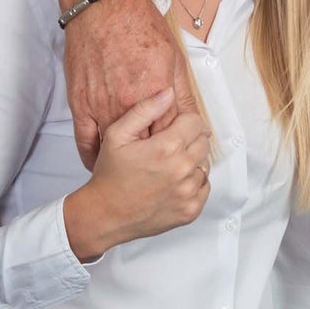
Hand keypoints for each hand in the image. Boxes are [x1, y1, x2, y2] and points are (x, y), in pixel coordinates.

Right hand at [59, 0, 196, 167]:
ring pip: (118, 147)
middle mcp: (130, 104)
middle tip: (163, 169)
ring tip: (136, 173)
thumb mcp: (174, 59)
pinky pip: (85, 141)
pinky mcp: (81, 106)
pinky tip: (99, 165)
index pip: (174, 132)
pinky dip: (92, 156)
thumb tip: (194, 118)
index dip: (181, 144)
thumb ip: (181, 93)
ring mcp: (103, 106)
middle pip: (148, 143)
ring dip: (128, 161)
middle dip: (159, 157)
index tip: (183, 154)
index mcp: (157, 93)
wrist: (103, 9)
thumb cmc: (140, 28)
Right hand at [62, 89, 213, 260]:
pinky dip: (193, 183)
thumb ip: (144, 110)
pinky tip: (173, 182)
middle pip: (203, 141)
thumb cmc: (109, 176)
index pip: (195, 122)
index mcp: (166, 148)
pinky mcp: (190, 210)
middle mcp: (181, 169)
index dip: (183, 122)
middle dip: (189, 140)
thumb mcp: (116, 135)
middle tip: (168, 147)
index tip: (172, 129)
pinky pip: (205, 186)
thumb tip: (168, 93)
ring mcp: (188, 192)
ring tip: (168, 165)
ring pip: (205, 164)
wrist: (104, 215)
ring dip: (191, 162)